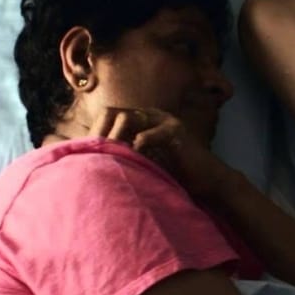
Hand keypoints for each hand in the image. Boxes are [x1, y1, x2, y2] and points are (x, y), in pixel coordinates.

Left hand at [88, 107, 231, 197]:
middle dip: (103, 135)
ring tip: (111, 159)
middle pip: (114, 113)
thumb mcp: (144, 161)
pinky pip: (148, 134)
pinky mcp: (175, 130)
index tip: (87, 155)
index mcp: (142, 120)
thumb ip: (125, 154)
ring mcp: (164, 120)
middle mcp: (151, 115)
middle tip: (96, 157)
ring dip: (116, 140)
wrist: (207, 181)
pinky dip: (137, 147)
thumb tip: (93, 161)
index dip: (96, 133)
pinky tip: (133, 161)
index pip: (109, 116)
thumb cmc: (174, 175)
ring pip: (128, 119)